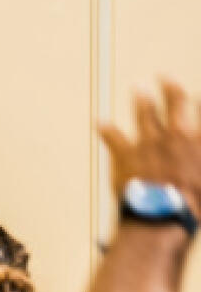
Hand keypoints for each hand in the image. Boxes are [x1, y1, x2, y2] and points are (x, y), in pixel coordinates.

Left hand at [100, 80, 200, 213]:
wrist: (161, 215)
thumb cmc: (190, 205)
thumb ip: (197, 156)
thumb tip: (194, 154)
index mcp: (198, 140)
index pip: (199, 111)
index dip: (195, 101)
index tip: (192, 95)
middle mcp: (176, 134)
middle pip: (174, 102)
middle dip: (169, 87)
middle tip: (164, 76)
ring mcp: (149, 142)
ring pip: (145, 112)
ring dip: (141, 99)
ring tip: (138, 89)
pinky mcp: (125, 153)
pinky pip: (113, 136)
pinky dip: (107, 129)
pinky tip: (101, 122)